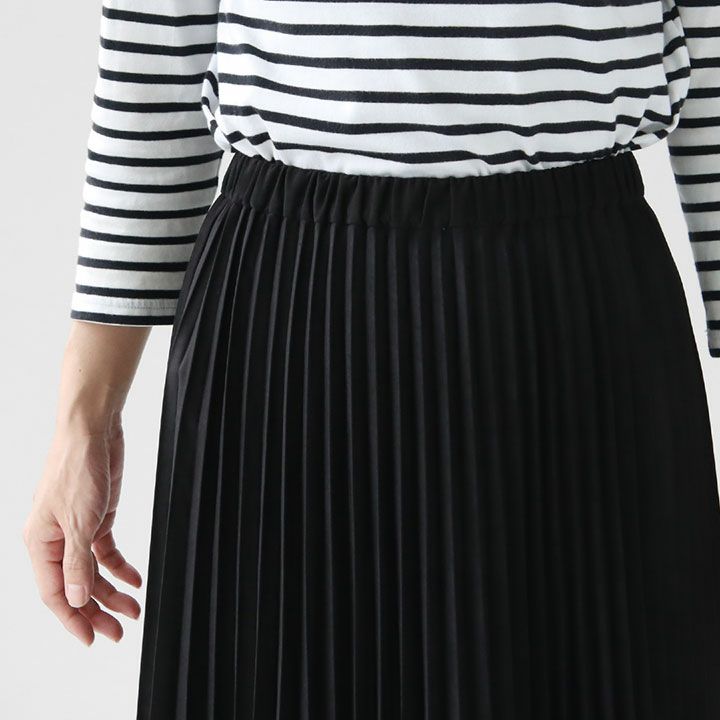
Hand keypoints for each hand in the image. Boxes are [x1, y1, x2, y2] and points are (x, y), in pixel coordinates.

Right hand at [23, 414, 141, 645]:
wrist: (93, 432)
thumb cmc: (77, 469)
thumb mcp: (79, 520)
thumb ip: (78, 562)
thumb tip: (76, 600)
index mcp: (41, 544)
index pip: (55, 593)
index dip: (73, 619)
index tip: (92, 638)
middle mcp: (56, 541)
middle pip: (76, 586)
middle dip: (97, 610)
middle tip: (119, 631)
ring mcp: (76, 530)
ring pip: (92, 571)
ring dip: (112, 591)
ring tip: (133, 610)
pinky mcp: (95, 518)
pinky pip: (105, 551)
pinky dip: (120, 567)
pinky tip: (134, 580)